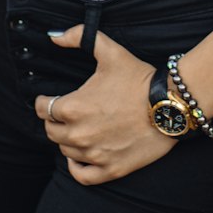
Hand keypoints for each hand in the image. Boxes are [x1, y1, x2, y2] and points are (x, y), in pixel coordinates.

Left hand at [34, 26, 176, 185]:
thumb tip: (54, 38)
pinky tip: (79, 155)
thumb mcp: (110, 51)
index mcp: (73, 107)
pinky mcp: (110, 169)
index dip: (43, 101)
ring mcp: (94, 154)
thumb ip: (79, 37)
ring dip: (67, 139)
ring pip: (65, 150)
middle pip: (51, 131)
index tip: (49, 98)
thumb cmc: (139, 78)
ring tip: (77, 128)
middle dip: (54, 120)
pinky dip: (76, 166)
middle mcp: (79, 134)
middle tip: (64, 112)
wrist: (170, 105)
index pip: (42, 109)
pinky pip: (81, 175)